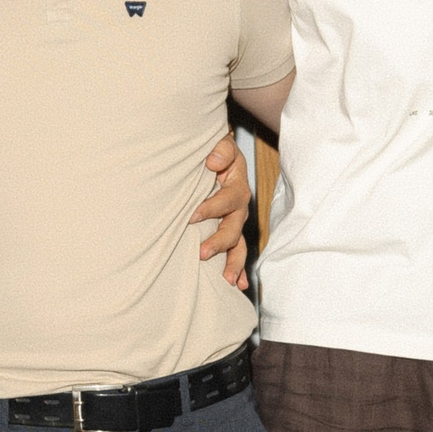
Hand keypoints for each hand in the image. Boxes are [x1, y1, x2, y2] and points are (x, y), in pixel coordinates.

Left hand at [193, 130, 251, 291]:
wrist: (217, 157)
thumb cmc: (215, 152)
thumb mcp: (221, 145)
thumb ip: (221, 149)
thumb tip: (213, 162)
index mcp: (236, 186)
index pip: (227, 199)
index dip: (212, 208)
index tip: (192, 216)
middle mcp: (239, 207)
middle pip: (234, 228)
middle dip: (219, 242)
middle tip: (202, 253)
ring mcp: (236, 222)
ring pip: (238, 245)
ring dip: (233, 263)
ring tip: (226, 280)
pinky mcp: (230, 232)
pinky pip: (237, 253)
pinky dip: (239, 270)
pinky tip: (238, 286)